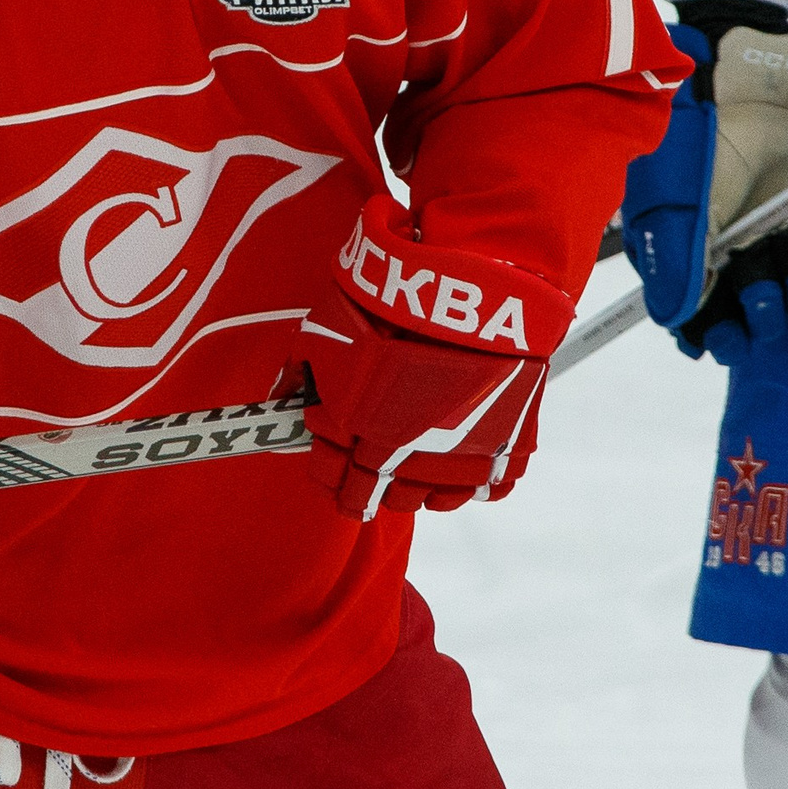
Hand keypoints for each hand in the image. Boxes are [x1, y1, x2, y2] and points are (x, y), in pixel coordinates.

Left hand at [295, 196, 572, 520]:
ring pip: (435, 500)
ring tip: (418, 472)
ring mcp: (457, 455)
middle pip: (381, 497)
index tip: (332, 468)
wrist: (464, 288)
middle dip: (370, 490)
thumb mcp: (325, 328)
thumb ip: (300, 368)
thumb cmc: (389, 302)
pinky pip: (493, 487)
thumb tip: (282, 391)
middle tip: (371, 481)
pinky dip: (480, 482)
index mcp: (355, 432)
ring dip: (422, 489)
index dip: (327, 474)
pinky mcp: (505, 443)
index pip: (331, 477)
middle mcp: (402, 455)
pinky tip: (468, 467)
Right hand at [620, 20, 787, 363]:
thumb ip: (680, 269)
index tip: (729, 336)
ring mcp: (767, 241)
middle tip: (765, 287)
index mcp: (684, 260)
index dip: (716, 339)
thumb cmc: (698, 147)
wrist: (745, 95)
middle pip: (755, 320)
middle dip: (766, 313)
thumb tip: (678, 322)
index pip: (699, 325)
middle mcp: (727, 259)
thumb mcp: (678, 209)